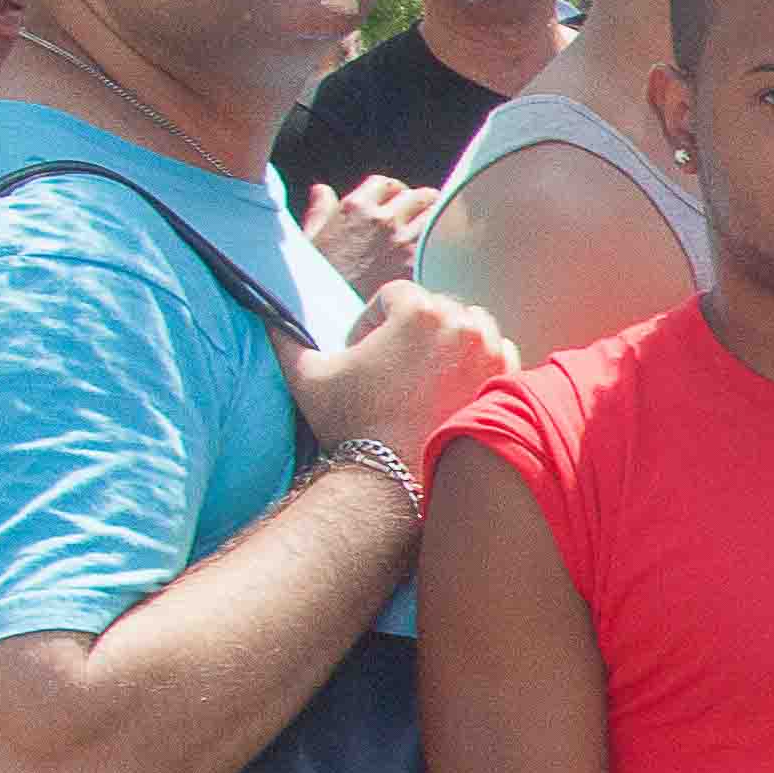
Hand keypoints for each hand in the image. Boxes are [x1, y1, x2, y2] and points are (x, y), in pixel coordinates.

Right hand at [286, 280, 513, 456]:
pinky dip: (478, 365)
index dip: (374, 318)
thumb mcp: (307, 375)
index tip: (364, 350)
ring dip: (450, 341)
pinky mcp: (509, 384)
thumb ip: (284, 337)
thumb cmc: (351, 423)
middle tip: (392, 366)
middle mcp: (464, 326)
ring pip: (473, 327)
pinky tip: (450, 390)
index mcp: (419, 312)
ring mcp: (492, 354)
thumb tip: (263, 314)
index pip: (397, 294)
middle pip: (438, 307)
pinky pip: (499, 355)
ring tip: (423, 374)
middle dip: (414, 330)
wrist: (396, 478)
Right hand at [301, 172, 442, 296]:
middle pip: (419, 195)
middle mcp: (383, 220)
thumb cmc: (318, 278)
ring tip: (430, 234)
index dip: (393, 192)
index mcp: (355, 208)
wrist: (330, 315)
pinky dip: (440, 245)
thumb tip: (322, 191)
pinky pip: (441, 242)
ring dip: (434, 222)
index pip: (386, 184)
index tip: (395, 203)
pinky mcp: (419, 264)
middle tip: (418, 218)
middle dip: (419, 204)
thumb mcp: (311, 239)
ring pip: (436, 214)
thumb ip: (320, 211)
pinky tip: (435, 254)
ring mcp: (404, 241)